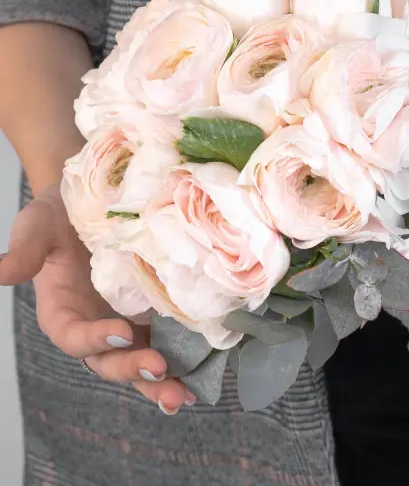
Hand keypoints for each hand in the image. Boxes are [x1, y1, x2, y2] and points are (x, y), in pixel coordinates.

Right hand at [0, 183, 194, 413]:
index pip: (73, 336)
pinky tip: (200, 376)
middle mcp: (94, 324)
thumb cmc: (59, 215)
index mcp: (63, 310)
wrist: (93, 201)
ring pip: (138, 360)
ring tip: (183, 395)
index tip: (121, 332)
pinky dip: (181, 360)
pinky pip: (165, 341)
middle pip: (108, 360)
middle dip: (132, 369)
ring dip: (159, 381)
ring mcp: (125, 321)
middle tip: (159, 370)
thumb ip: (27, 250)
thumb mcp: (38, 226)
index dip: (94, 340)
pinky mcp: (152, 313)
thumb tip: (1, 272)